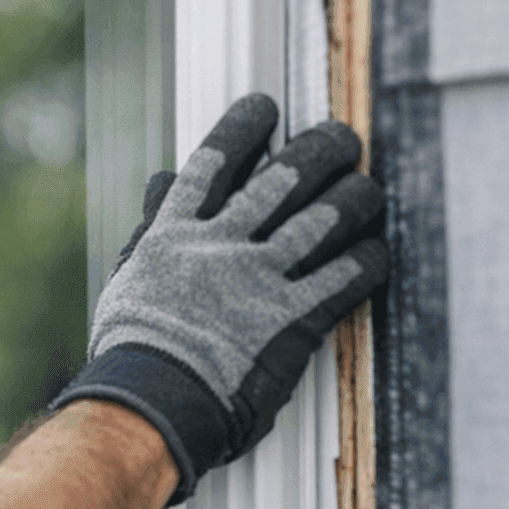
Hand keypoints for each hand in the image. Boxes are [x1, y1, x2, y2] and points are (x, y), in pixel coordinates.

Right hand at [51, 93, 388, 502]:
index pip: (214, 163)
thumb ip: (152, 225)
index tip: (265, 108)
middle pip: (281, 179)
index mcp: (175, 232)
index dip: (243, 129)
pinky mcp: (292, 319)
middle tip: (341, 137)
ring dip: (354, 197)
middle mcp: (221, 244)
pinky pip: (342, 277)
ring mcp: (258, 279)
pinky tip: (377, 248)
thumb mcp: (132, 274)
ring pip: (320, 220)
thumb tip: (161, 181)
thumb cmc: (134, 346)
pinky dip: (364, 259)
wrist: (152, 401)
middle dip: (318, 150)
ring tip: (369, 185)